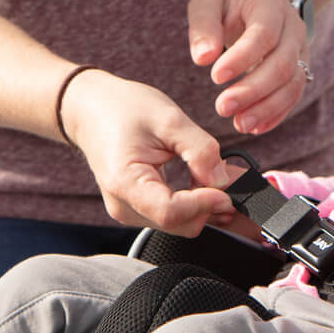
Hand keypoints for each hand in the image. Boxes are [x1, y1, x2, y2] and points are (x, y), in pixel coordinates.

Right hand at [59, 69, 231, 233]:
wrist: (92, 110)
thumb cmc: (124, 109)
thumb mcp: (168, 118)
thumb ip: (200, 150)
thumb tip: (225, 181)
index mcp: (125, 182)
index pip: (171, 211)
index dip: (205, 203)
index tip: (230, 188)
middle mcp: (124, 206)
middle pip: (180, 223)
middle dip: (213, 205)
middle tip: (242, 182)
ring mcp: (130, 211)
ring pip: (181, 223)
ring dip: (208, 205)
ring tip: (227, 178)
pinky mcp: (139, 210)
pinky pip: (175, 216)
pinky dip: (197, 203)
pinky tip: (210, 184)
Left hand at [186, 0, 309, 135]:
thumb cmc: (229, 1)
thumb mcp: (209, 1)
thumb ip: (203, 26)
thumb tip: (202, 58)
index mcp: (270, 6)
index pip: (264, 34)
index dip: (242, 58)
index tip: (215, 77)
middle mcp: (292, 29)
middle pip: (282, 64)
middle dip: (253, 90)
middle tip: (222, 108)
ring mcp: (300, 50)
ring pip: (293, 84)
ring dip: (266, 108)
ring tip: (238, 124)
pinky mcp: (299, 69)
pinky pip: (294, 95)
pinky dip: (275, 114)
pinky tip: (254, 127)